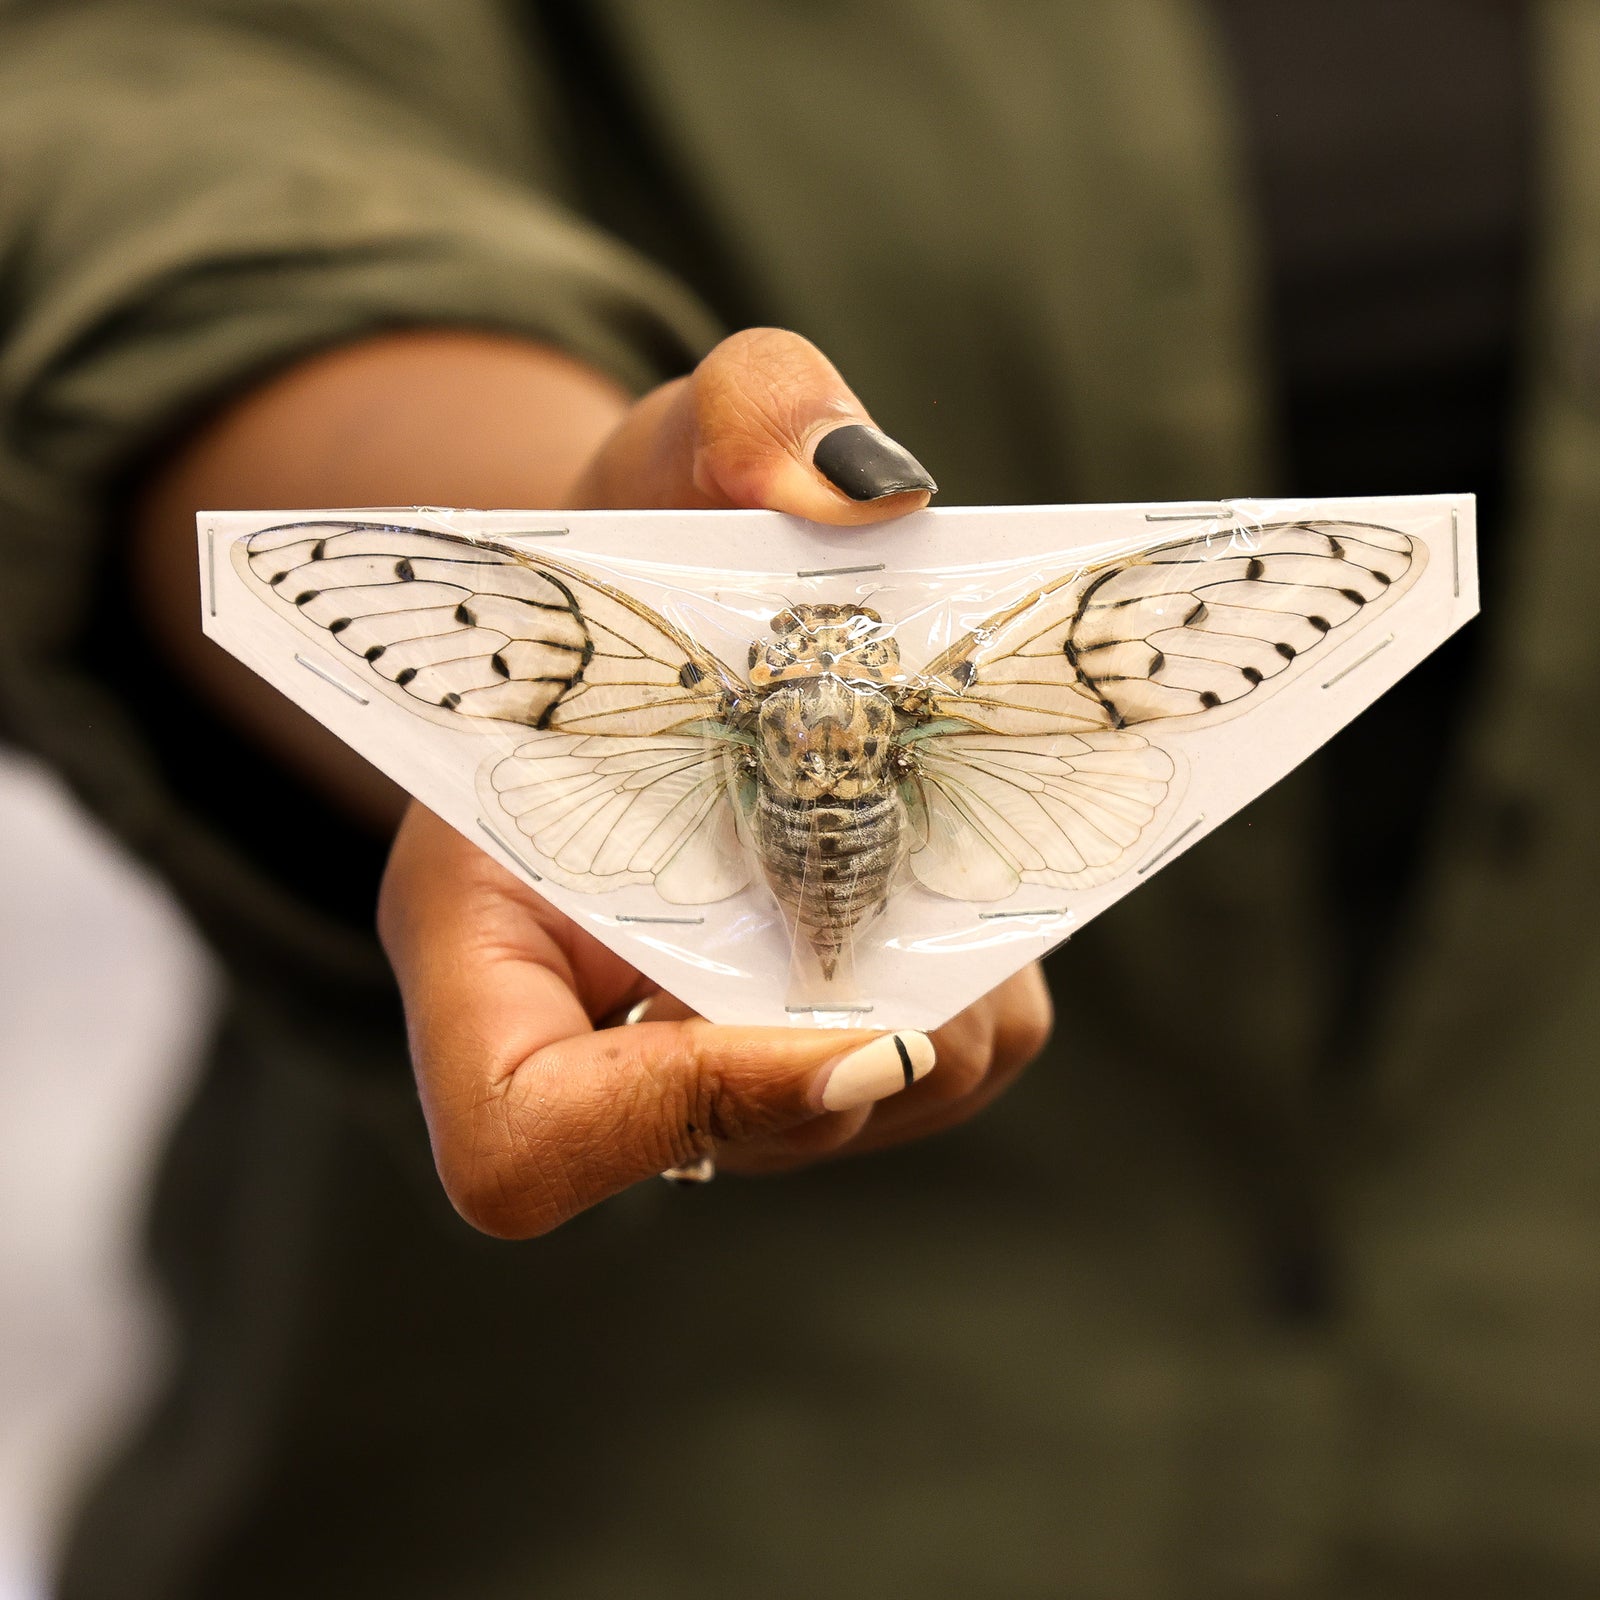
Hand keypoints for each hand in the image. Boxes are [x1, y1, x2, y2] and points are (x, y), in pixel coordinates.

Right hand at [374, 327, 1052, 1234]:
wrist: (665, 617)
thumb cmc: (628, 543)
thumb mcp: (666, 441)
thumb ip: (743, 413)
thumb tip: (867, 489)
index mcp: (487, 937)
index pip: (526, 1144)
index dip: (679, 1112)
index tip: (831, 1015)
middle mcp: (599, 1026)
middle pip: (753, 1136)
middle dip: (885, 1006)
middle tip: (929, 844)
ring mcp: (718, 1049)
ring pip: (882, 1100)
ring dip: (959, 969)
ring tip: (944, 809)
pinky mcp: (829, 1029)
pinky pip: (952, 1049)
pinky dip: (991, 951)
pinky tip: (963, 828)